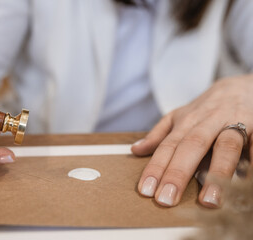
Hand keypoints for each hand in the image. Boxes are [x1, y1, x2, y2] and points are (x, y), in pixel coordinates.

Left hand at [131, 75, 252, 207]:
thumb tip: (136, 150)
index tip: (145, 190)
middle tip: (166, 200)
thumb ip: (159, 133)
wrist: (242, 86)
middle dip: (178, 173)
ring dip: (217, 172)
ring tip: (208, 201)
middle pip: (191, 146)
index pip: (168, 146)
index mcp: (186, 122)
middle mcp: (207, 122)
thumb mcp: (180, 116)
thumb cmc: (207, 108)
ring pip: (225, 146)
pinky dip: (252, 158)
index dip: (156, 167)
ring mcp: (234, 122)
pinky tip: (246, 180)